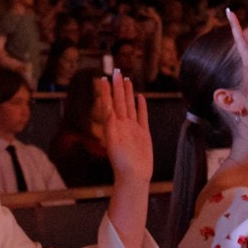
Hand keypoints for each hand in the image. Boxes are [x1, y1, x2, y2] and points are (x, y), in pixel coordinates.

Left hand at [96, 70, 153, 186]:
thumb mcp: (113, 143)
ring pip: (130, 105)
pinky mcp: (143, 133)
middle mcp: (122, 124)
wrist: (134, 176)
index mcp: (113, 126)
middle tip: (117, 70)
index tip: (103, 78)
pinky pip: (142, 116)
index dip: (106, 91)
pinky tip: (140, 97)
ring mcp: (133, 128)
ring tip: (126, 80)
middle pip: (120, 101)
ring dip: (127, 93)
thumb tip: (108, 109)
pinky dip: (141, 106)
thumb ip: (111, 126)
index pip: (108, 104)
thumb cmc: (122, 163)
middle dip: (118, 86)